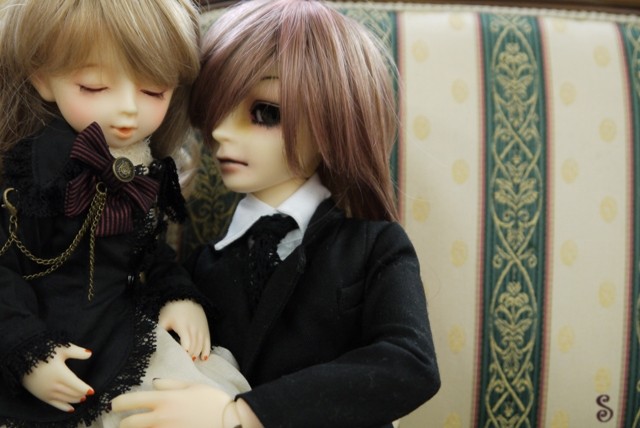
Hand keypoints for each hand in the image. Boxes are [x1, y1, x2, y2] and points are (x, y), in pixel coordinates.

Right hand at [22, 343, 93, 411]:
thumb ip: (77, 352)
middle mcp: (54, 385)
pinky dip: (64, 407)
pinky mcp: (40, 395)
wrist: (20, 357)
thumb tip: (90, 353)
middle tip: (87, 394)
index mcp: (61, 374)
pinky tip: (71, 409)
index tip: (92, 391)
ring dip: (74, 400)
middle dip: (80, 394)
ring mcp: (47, 392)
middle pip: (72, 393)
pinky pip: (54, 404)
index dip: (85, 389)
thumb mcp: (61, 348)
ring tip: (81, 399)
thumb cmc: (43, 350)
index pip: (77, 385)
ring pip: (65, 399)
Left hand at [112, 379, 231, 427]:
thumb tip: (154, 384)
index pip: (131, 401)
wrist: (229, 421)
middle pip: (129, 424)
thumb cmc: (212, 401)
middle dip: (123, 423)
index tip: (115, 405)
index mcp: (164, 400)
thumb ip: (170, 384)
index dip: (118, 403)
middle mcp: (160, 418)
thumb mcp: (192, 386)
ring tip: (137, 427)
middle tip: (124, 422)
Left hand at [158, 300, 210, 360]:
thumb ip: (160, 331)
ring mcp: (201, 329)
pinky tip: (204, 358)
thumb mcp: (163, 319)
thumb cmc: (172, 309)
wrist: (186, 296)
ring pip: (201, 346)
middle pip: (194, 347)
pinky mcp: (206, 328)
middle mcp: (194, 329)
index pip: (186, 344)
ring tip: (190, 361)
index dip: (183, 353)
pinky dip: (207, 351)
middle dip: (189, 357)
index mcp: (183, 327)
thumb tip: (154, 344)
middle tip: (182, 363)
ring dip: (196, 355)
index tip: (178, 360)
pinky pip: (208, 342)